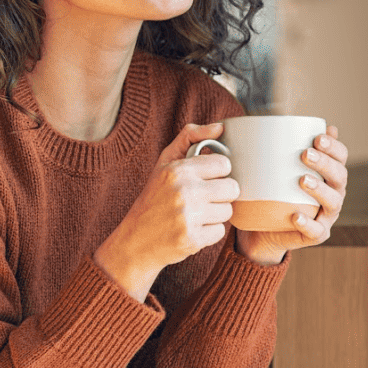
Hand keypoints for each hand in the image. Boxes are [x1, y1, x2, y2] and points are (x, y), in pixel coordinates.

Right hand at [94, 122, 239, 301]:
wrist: (136, 239)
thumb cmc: (154, 196)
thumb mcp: (165, 161)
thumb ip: (191, 137)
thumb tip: (220, 127)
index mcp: (179, 169)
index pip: (224, 164)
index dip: (217, 172)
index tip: (206, 177)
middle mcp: (184, 191)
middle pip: (232, 188)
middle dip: (221, 193)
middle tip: (204, 197)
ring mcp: (189, 217)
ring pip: (228, 211)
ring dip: (215, 213)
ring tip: (196, 213)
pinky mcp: (193, 240)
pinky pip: (220, 232)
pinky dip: (209, 232)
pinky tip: (193, 228)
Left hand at [236, 126, 347, 265]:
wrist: (263, 227)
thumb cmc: (274, 190)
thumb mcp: (276, 167)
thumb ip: (280, 146)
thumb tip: (276, 121)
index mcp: (328, 173)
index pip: (340, 157)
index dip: (334, 147)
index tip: (318, 137)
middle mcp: (333, 193)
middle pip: (339, 176)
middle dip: (325, 163)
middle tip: (305, 154)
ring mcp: (326, 215)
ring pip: (333, 202)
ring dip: (320, 189)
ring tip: (302, 180)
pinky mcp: (315, 234)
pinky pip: (316, 231)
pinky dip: (308, 223)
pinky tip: (296, 215)